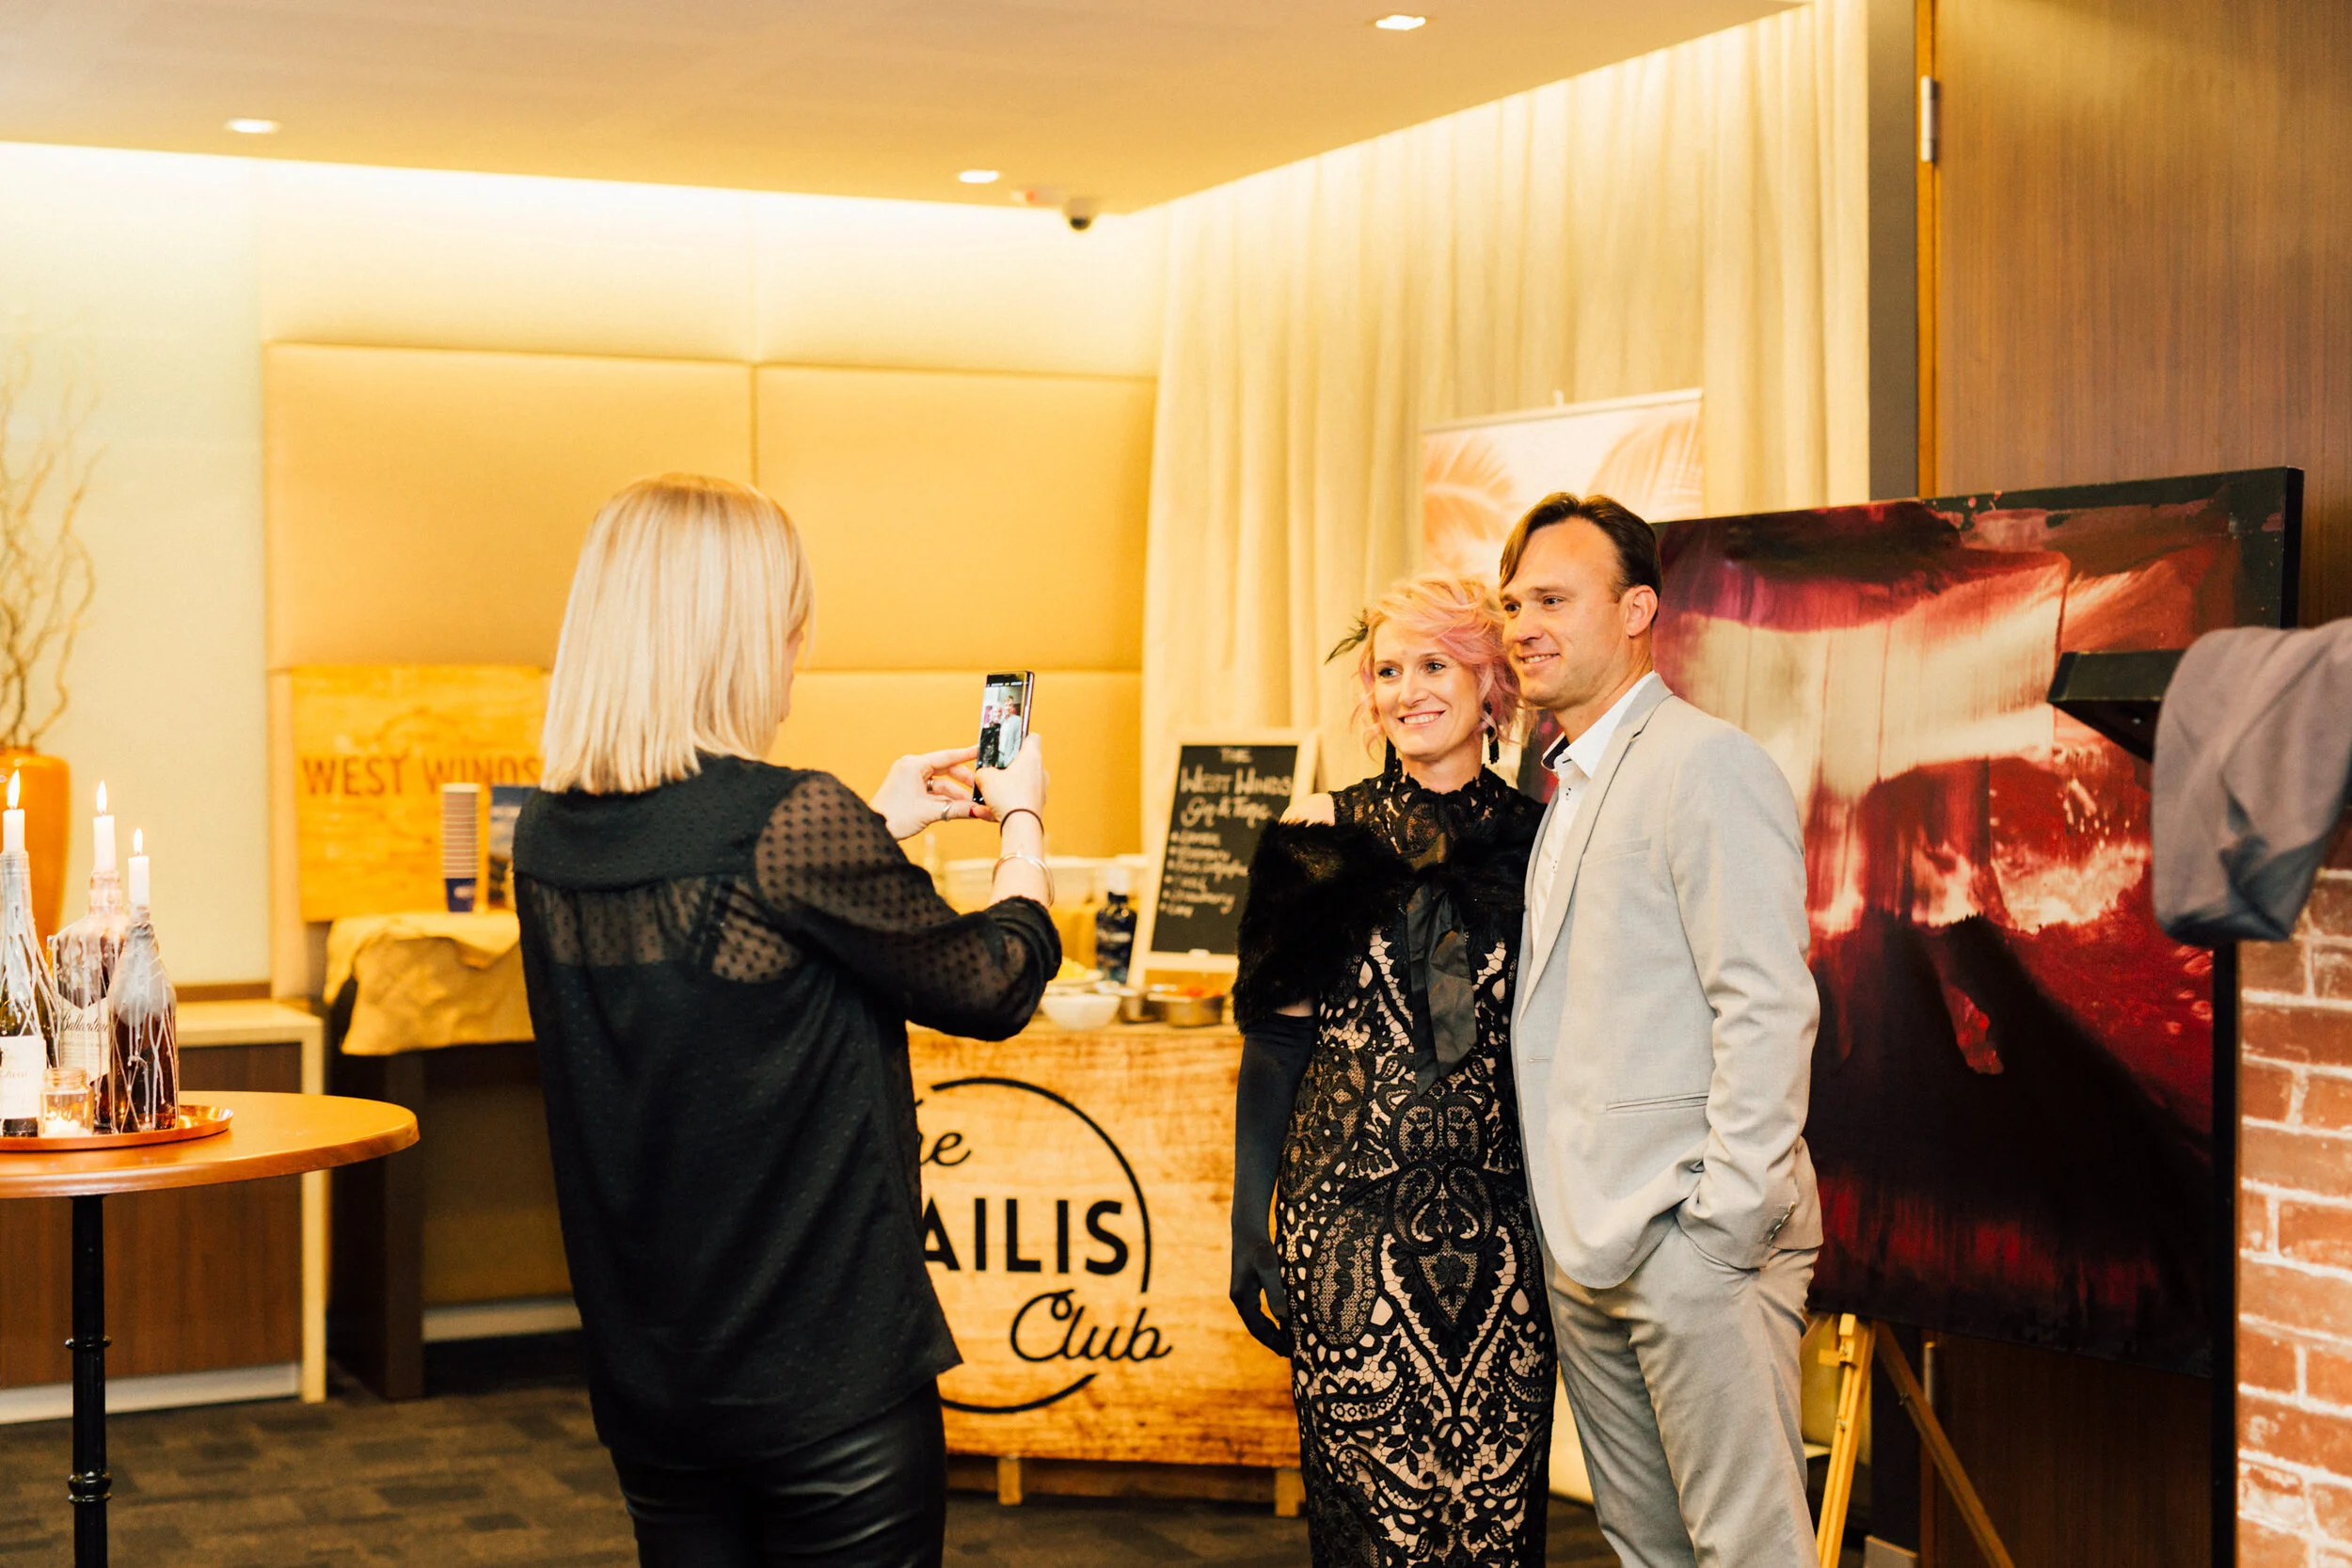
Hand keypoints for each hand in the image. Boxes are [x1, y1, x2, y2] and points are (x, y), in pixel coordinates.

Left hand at [873, 746, 991, 840]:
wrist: (873, 830)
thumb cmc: (893, 817)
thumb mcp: (929, 812)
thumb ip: (957, 809)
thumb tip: (979, 811)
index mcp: (914, 765)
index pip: (947, 756)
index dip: (967, 754)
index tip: (982, 750)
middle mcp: (912, 768)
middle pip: (946, 771)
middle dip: (964, 782)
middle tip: (981, 790)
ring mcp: (910, 779)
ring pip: (941, 784)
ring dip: (956, 795)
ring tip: (973, 806)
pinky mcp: (909, 791)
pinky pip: (933, 792)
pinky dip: (946, 799)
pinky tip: (959, 808)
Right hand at [976, 733, 1047, 821]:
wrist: (1020, 825)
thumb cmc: (1007, 796)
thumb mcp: (986, 778)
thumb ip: (983, 771)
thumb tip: (983, 774)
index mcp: (1031, 757)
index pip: (1032, 738)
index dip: (1020, 737)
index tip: (1008, 742)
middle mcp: (1040, 772)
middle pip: (1024, 762)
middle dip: (1007, 767)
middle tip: (993, 771)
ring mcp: (1041, 789)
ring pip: (1020, 783)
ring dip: (1005, 787)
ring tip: (988, 795)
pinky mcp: (1037, 805)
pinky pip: (1019, 799)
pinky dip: (1007, 802)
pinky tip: (990, 810)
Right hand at [1229, 1234, 1290, 1355]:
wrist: (1247, 1229)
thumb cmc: (1259, 1247)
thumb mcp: (1270, 1269)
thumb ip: (1275, 1292)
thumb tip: (1283, 1318)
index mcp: (1242, 1297)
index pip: (1257, 1328)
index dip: (1272, 1341)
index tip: (1286, 1352)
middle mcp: (1239, 1298)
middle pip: (1255, 1327)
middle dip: (1271, 1340)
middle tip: (1288, 1353)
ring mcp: (1241, 1293)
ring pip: (1255, 1320)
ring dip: (1270, 1331)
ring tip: (1285, 1342)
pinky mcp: (1247, 1287)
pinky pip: (1256, 1311)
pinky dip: (1268, 1320)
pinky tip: (1280, 1322)